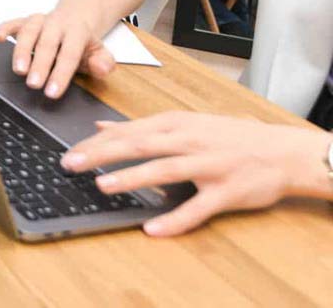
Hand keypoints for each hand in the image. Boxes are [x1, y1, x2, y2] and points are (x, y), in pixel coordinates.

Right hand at [0, 7, 115, 99]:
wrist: (76, 18)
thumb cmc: (83, 42)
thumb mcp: (101, 53)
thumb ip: (104, 63)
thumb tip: (101, 68)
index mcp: (77, 32)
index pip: (69, 54)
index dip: (61, 74)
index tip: (52, 92)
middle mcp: (56, 24)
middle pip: (47, 44)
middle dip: (39, 65)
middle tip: (33, 84)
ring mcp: (40, 21)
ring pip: (28, 32)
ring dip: (21, 51)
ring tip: (18, 69)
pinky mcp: (25, 21)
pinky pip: (14, 22)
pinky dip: (4, 28)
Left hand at [61, 113, 332, 235]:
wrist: (283, 151)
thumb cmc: (229, 136)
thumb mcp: (184, 122)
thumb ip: (141, 126)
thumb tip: (101, 125)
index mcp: (176, 124)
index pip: (128, 131)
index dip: (96, 142)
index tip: (68, 151)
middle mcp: (189, 140)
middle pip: (139, 145)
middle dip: (102, 154)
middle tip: (71, 163)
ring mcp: (208, 165)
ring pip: (165, 169)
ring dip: (132, 177)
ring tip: (103, 185)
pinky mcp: (226, 191)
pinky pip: (198, 208)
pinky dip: (175, 219)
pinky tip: (153, 229)